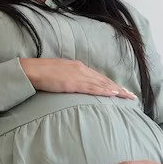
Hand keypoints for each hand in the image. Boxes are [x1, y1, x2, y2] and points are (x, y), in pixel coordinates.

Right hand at [19, 58, 136, 99]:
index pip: (99, 77)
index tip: (122, 89)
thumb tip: (74, 85)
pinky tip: (114, 94)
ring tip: (128, 96)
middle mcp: (81, 69)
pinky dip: (105, 90)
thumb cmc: (42, 73)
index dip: (111, 83)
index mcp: (78, 66)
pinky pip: (93, 88)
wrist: (31, 70)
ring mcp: (78, 75)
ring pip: (102, 84)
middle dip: (119, 88)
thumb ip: (69, 78)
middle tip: (131, 95)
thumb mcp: (59, 73)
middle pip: (104, 80)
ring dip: (116, 90)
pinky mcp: (74, 83)